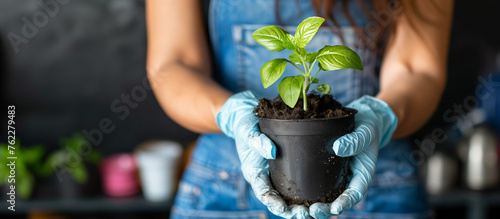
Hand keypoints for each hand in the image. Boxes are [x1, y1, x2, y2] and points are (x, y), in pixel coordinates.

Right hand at [216, 91, 309, 218]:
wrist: (250, 117)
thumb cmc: (246, 124)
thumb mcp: (248, 130)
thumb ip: (257, 141)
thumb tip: (272, 152)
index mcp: (255, 173)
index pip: (263, 194)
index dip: (273, 203)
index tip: (284, 209)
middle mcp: (267, 179)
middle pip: (279, 203)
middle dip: (292, 212)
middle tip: (306, 214)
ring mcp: (278, 177)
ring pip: (291, 199)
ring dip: (303, 208)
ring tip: (318, 212)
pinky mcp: (289, 171)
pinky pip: (299, 187)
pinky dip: (310, 195)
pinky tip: (325, 199)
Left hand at [309, 96, 397, 217]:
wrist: (361, 122)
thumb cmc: (366, 128)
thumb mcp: (365, 132)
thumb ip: (355, 141)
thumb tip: (337, 147)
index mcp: (362, 175)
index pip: (355, 194)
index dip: (345, 203)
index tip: (335, 209)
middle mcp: (349, 180)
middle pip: (338, 201)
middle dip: (326, 209)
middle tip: (313, 211)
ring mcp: (336, 177)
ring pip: (326, 196)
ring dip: (315, 205)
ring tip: (300, 210)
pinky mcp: (325, 171)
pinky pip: (316, 184)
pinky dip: (307, 192)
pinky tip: (294, 197)